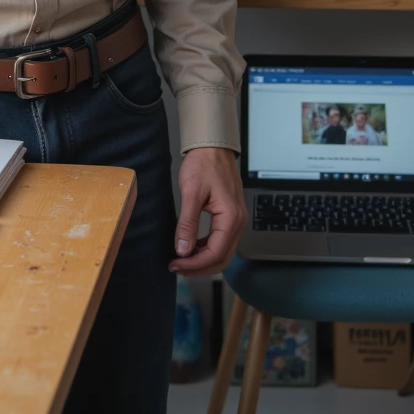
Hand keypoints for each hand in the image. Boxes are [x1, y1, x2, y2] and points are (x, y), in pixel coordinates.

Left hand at [169, 146, 246, 276]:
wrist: (213, 146)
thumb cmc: (204, 164)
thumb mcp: (191, 192)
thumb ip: (187, 223)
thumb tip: (183, 250)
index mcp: (231, 218)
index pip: (215, 253)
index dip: (194, 264)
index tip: (175, 264)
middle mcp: (239, 222)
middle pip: (221, 258)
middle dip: (199, 267)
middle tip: (177, 267)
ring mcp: (237, 219)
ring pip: (222, 251)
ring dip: (203, 259)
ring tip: (181, 260)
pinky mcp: (231, 215)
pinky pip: (221, 239)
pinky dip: (207, 248)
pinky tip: (192, 246)